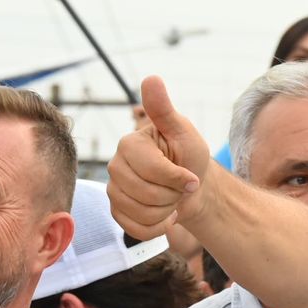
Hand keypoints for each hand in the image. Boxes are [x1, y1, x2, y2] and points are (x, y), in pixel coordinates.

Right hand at [107, 76, 212, 239]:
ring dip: (166, 211)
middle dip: (172, 195)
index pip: (153, 171)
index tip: (192, 177)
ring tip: (171, 198)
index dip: (179, 179)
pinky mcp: (117, 211)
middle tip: (179, 187)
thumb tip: (151, 78)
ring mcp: (113, 190)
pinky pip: (136, 229)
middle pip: (146, 194)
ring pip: (142, 213)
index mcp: (129, 145)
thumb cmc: (189, 157)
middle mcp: (115, 166)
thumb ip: (164, 110)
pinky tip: (164, 214)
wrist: (193, 188)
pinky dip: (158, 227)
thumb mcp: (183, 132)